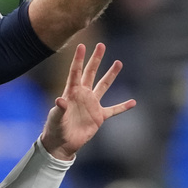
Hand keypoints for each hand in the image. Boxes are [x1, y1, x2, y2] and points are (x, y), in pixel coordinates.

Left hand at [40, 43, 135, 160]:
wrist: (62, 143)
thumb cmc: (54, 128)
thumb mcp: (55, 118)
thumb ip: (59, 109)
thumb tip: (59, 100)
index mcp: (71, 92)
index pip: (75, 72)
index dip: (78, 59)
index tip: (82, 45)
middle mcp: (83, 95)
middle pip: (90, 73)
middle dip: (96, 59)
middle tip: (101, 45)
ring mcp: (92, 104)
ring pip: (103, 86)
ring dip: (111, 75)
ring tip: (118, 62)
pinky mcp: (99, 116)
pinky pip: (113, 110)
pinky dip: (123, 107)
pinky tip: (133, 102)